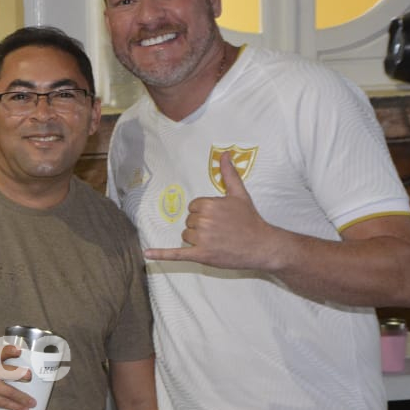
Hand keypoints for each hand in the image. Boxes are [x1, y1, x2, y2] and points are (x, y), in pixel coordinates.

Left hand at [145, 152, 283, 270]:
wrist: (262, 245)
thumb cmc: (250, 220)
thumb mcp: (239, 194)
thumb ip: (228, 174)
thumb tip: (225, 154)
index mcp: (208, 204)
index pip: (193, 208)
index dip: (205, 213)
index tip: (220, 218)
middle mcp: (204, 220)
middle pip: (188, 222)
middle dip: (201, 227)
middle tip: (221, 231)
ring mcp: (202, 239)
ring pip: (186, 236)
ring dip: (198, 240)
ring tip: (218, 241)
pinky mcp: (201, 255)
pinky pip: (177, 254)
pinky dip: (161, 255)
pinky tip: (147, 255)